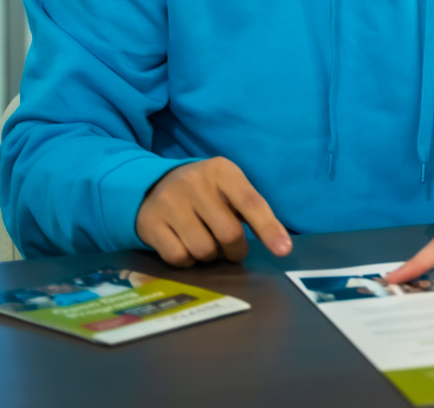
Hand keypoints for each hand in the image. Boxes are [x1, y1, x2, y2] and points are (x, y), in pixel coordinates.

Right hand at [136, 157, 291, 265]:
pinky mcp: (151, 223)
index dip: (269, 229)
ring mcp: (170, 202)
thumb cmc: (204, 191)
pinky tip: (186, 246)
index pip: (251, 203)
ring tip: (206, 242)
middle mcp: (195, 183)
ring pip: (203, 250)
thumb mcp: (229, 188)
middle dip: (235, 249)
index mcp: (222, 171)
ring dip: (210, 256)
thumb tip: (280, 245)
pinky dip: (187, 261)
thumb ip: (251, 210)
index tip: (283, 250)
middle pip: (228, 233)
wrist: (152, 184)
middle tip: (232, 248)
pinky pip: (178, 257)